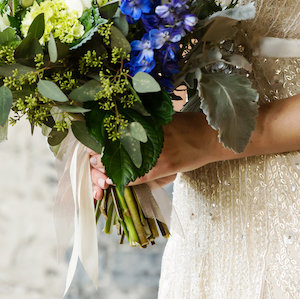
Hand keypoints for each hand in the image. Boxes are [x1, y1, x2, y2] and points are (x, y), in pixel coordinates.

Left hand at [89, 112, 225, 198]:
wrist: (209, 137)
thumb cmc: (188, 125)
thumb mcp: (163, 118)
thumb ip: (144, 122)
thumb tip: (124, 125)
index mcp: (146, 121)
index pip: (114, 131)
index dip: (99, 140)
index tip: (90, 144)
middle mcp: (147, 135)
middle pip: (114, 146)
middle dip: (99, 154)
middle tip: (91, 159)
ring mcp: (154, 152)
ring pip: (122, 162)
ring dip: (107, 168)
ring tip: (98, 170)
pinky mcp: (162, 168)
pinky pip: (137, 176)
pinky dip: (123, 179)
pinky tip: (112, 180)